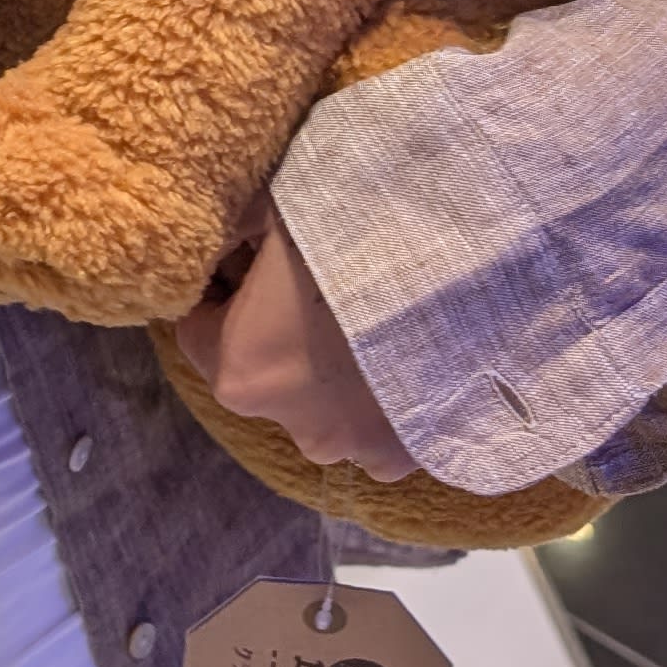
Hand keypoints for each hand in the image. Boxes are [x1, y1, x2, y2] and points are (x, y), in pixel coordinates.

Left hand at [169, 201, 412, 478]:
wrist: (469, 272)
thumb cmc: (360, 238)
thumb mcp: (278, 211)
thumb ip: (237, 231)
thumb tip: (222, 234)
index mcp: (237, 370)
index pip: (197, 328)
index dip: (223, 287)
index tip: (253, 259)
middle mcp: (288, 424)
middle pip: (262, 366)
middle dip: (277, 329)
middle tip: (319, 280)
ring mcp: (353, 447)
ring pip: (322, 403)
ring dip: (334, 369)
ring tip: (371, 314)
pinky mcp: (407, 455)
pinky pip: (378, 428)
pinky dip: (384, 398)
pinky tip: (405, 351)